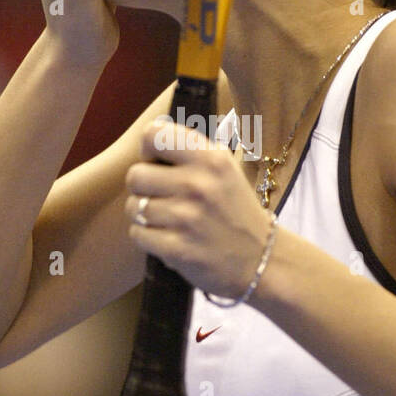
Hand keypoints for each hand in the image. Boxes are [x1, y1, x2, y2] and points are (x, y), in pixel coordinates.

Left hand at [124, 120, 271, 297]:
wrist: (262, 260)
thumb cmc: (236, 211)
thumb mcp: (225, 170)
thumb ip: (190, 152)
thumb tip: (149, 139)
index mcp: (211, 158)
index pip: (153, 135)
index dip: (148, 150)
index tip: (158, 164)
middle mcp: (198, 184)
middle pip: (135, 175)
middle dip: (143, 188)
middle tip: (162, 197)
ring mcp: (187, 217)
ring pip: (134, 207)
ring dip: (145, 215)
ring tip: (168, 221)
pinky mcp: (177, 248)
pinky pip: (137, 234)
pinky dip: (148, 238)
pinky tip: (169, 238)